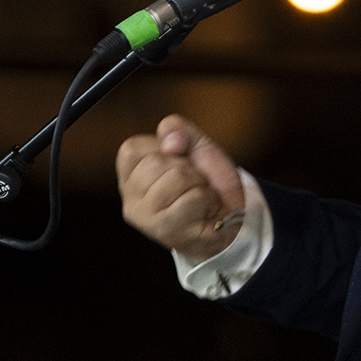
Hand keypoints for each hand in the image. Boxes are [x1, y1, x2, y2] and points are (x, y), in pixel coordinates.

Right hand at [116, 114, 246, 262]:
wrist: (231, 213)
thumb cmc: (206, 177)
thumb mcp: (193, 142)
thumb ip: (176, 128)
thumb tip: (170, 144)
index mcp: (129, 178)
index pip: (132, 148)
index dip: (164, 148)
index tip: (176, 163)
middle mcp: (130, 201)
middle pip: (157, 162)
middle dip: (187, 167)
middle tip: (193, 183)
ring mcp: (146, 219)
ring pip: (177, 178)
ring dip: (199, 183)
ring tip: (199, 196)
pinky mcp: (167, 232)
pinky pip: (193, 198)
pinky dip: (208, 199)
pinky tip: (206, 210)